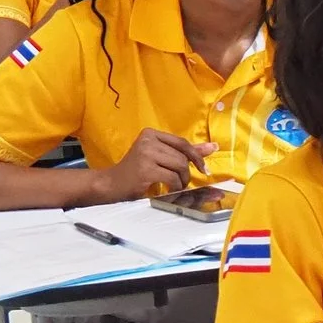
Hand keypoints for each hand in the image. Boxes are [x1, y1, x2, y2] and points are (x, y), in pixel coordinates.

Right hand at [89, 129, 212, 198]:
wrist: (110, 184)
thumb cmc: (135, 171)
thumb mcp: (159, 157)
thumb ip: (184, 151)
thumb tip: (213, 146)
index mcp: (151, 134)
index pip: (182, 143)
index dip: (196, 156)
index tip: (203, 168)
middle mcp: (147, 140)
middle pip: (182, 156)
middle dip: (186, 173)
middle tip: (181, 182)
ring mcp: (145, 154)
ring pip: (179, 167)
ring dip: (181, 181)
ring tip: (173, 186)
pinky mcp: (145, 170)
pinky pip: (172, 178)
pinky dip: (175, 187)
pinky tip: (167, 189)